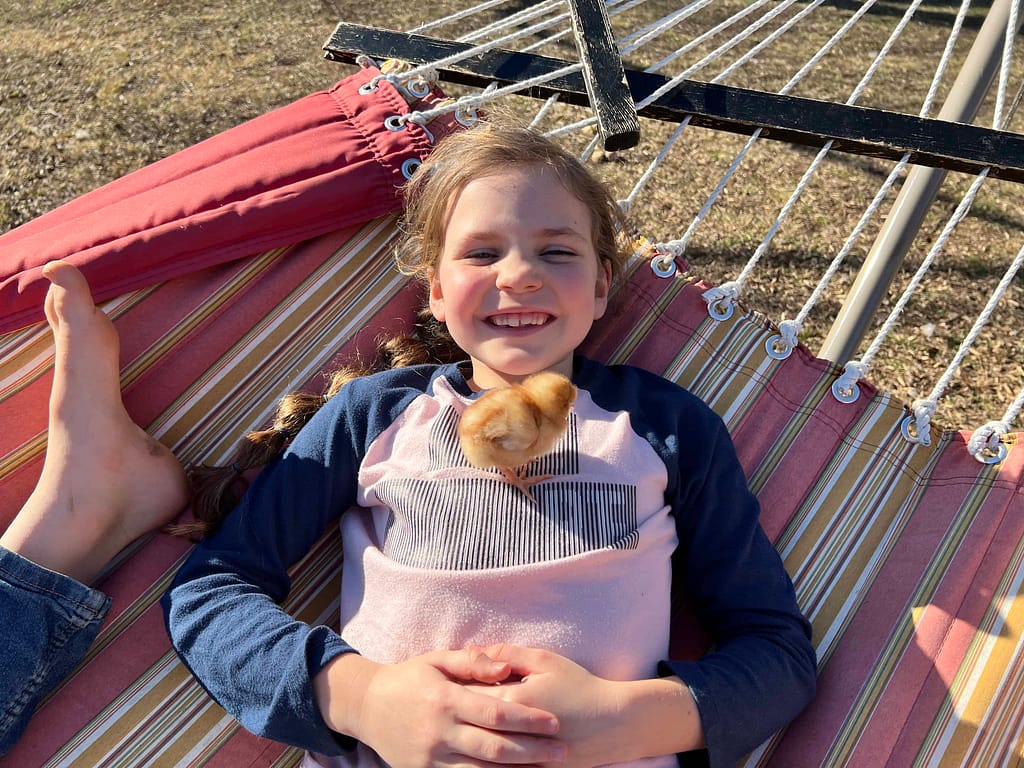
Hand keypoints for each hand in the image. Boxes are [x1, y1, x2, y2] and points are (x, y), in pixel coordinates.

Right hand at [316, 648, 565, 767]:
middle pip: (493, 748)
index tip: (555, 722)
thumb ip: (473, 662)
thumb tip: (507, 667)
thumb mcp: (438, 660)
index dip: (528, 719)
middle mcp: (439, 732)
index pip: (495, 712)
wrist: (366, 706)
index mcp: (445, 699)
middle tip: (562, 750)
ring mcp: (430, 758)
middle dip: (532, 751)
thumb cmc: (409, 677)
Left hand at [468, 645, 701, 766]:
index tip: (446, 681)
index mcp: (510, 701)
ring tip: (457, 729)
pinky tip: (479, 750)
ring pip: (480, 752)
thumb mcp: (544, 660)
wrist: (613, 723)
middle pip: (469, 724)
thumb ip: (507, 653)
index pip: (468, 694)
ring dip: (467, 740)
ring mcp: (520, 757)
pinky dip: (486, 761)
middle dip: (455, 715)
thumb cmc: (579, 686)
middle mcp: (511, 733)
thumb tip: (475, 651)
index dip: (455, 686)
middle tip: (447, 708)